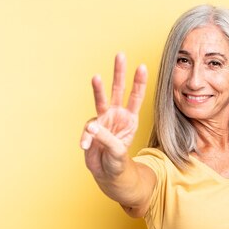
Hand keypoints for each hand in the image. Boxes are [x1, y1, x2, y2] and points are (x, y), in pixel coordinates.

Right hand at [80, 53, 147, 179]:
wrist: (108, 174)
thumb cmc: (118, 162)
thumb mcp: (118, 153)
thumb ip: (107, 139)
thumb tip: (92, 126)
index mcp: (130, 119)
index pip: (136, 97)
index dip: (139, 83)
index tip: (142, 66)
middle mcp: (117, 115)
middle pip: (118, 90)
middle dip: (119, 72)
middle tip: (120, 54)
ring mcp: (103, 121)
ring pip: (100, 100)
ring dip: (98, 89)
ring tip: (96, 77)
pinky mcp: (91, 129)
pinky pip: (87, 131)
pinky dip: (86, 139)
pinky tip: (86, 146)